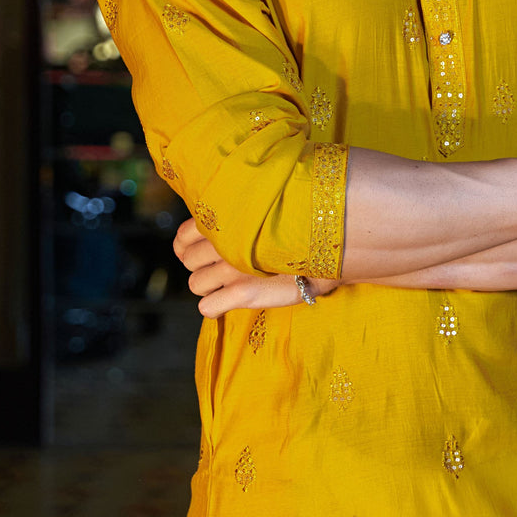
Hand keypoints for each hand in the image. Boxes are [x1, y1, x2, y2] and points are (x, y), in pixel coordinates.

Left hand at [173, 219, 335, 316]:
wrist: (332, 248)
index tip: (198, 252)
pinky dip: (214, 306)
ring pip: (195, 284)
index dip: (186, 247)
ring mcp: (233, 268)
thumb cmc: (302, 227)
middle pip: (188, 262)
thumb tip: (223, 213)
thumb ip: (242, 212)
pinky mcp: (244, 293)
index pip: (184, 235)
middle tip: (220, 269)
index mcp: (227, 219)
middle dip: (200, 267)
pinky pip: (207, 306)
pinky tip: (227, 302)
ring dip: (208, 286)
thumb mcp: (269, 210)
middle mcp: (224, 242)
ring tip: (227, 285)